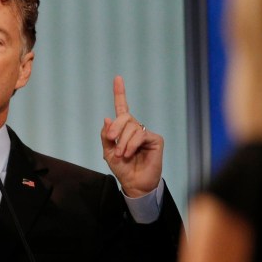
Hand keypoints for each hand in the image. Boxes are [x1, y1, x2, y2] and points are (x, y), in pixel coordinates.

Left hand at [100, 75, 163, 196]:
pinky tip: (129, 153)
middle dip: (116, 128)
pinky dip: (132, 144)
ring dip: (123, 142)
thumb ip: (106, 136)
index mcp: (123, 129)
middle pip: (124, 116)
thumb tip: (107, 118)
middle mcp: (135, 128)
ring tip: (121, 155)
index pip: (122, 108)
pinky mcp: (155, 139)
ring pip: (132, 127)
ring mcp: (146, 133)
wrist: (133, 183)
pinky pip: (140, 135)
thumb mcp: (108, 152)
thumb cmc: (122, 168)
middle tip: (112, 142)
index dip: (120, 93)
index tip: (118, 78)